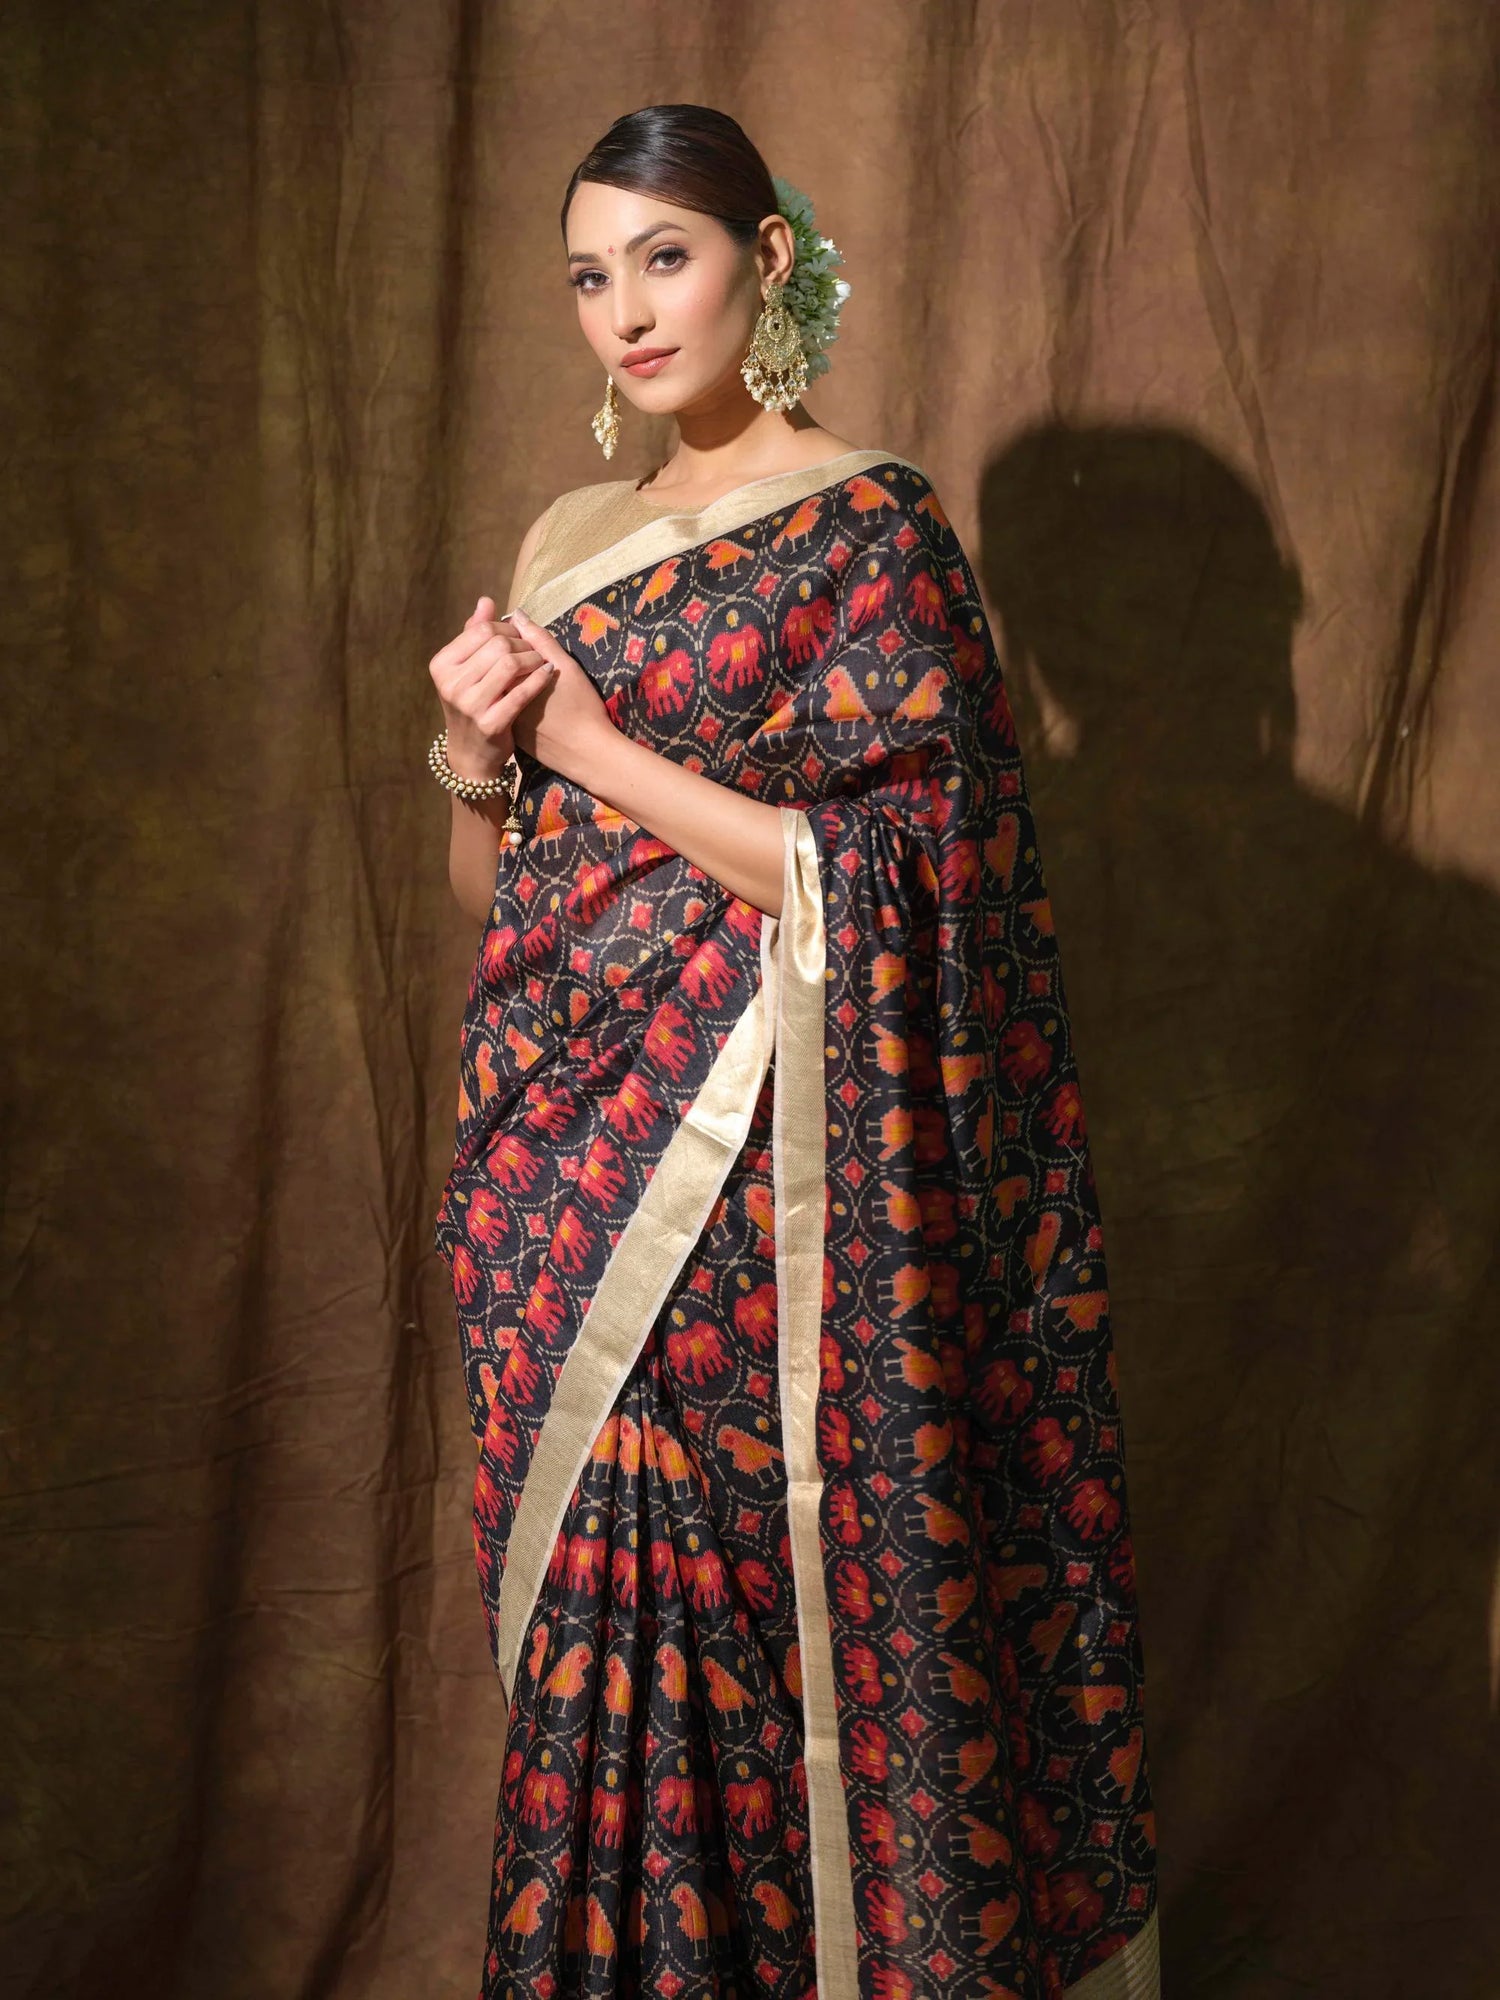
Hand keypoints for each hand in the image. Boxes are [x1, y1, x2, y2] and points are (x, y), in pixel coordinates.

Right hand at [428, 595, 556, 778]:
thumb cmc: (472, 703)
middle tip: (535, 651)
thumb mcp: (465, 669)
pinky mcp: (490, 724)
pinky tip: (548, 674)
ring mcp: (469, 705)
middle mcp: (450, 684)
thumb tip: (486, 601)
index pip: (481, 630)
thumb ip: (474, 634)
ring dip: (533, 659)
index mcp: (441, 665)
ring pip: (510, 664)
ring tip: (542, 662)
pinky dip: (539, 679)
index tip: (519, 638)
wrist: (470, 753)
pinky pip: (521, 693)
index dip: (507, 629)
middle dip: (523, 644)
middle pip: (498, 644)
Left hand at [502, 607, 615, 782]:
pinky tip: (536, 695)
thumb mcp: (565, 667)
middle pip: (492, 666)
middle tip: (536, 656)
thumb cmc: (582, 708)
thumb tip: (517, 615)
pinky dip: (514, 694)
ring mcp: (502, 716)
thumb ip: (539, 640)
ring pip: (498, 685)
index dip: (511, 636)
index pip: (495, 647)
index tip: (533, 640)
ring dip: (512, 674)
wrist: (586, 754)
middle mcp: (500, 698)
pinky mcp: (510, 731)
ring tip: (536, 674)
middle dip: (508, 653)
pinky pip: (504, 704)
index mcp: (511, 680)